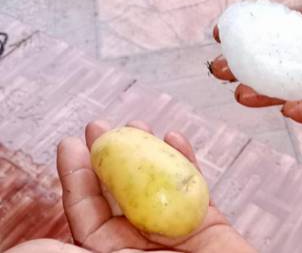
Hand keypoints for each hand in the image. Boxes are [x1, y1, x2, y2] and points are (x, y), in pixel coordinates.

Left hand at [6, 120, 255, 252]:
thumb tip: (29, 247)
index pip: (87, 213)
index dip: (76, 177)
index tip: (71, 145)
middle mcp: (141, 241)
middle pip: (121, 191)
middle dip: (110, 156)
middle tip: (101, 127)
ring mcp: (175, 230)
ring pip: (157, 182)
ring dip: (148, 152)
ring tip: (138, 126)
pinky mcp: (208, 223)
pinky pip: (196, 185)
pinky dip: (188, 160)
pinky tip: (176, 138)